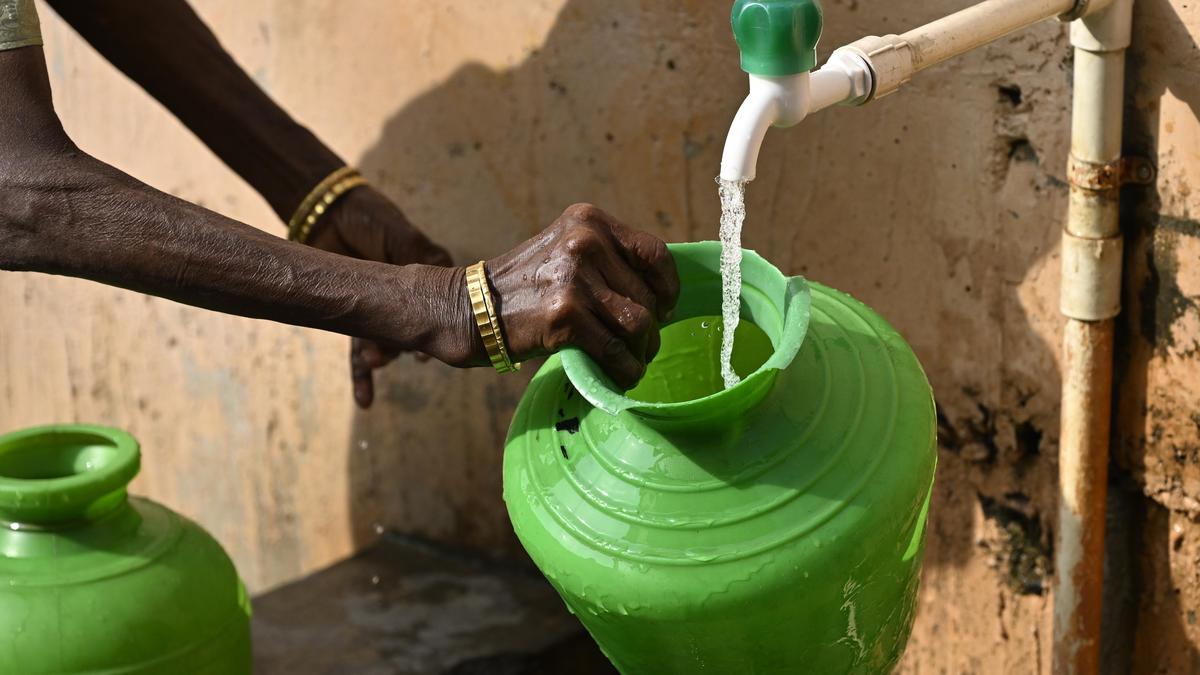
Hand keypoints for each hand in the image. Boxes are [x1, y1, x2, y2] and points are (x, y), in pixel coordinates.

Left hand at [306, 186, 452, 408]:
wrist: (327, 212)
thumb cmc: (370, 218)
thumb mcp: (400, 234)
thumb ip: (420, 257)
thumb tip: (444, 278)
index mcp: (425, 279)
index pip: (439, 311)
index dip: (436, 329)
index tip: (430, 346)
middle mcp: (405, 299)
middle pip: (411, 334)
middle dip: (403, 346)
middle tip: (395, 351)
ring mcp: (378, 311)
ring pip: (385, 345)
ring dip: (381, 358)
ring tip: (373, 361)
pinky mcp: (352, 317)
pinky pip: (358, 352)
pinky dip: (362, 376)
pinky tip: (365, 402)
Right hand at [479, 203, 678, 389]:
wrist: (470, 307)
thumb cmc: (526, 284)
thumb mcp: (566, 249)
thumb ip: (608, 258)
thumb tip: (661, 293)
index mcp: (589, 221)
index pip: (654, 252)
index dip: (668, 286)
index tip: (666, 307)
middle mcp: (585, 242)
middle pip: (648, 295)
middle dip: (651, 327)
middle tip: (641, 344)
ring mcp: (574, 279)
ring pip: (639, 324)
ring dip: (641, 350)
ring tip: (633, 360)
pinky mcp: (565, 315)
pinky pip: (615, 350)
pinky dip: (625, 369)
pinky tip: (622, 376)